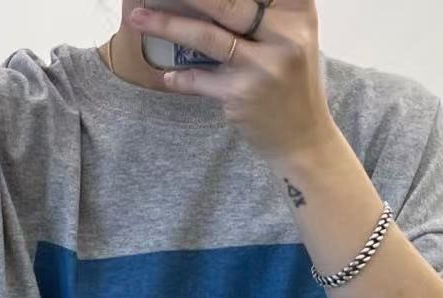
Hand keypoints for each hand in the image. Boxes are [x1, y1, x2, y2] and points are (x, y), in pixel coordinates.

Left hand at [126, 0, 339, 167]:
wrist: (304, 139)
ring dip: (166, 25)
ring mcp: (263, 66)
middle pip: (227, 3)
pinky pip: (201, 80)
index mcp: (297, 12)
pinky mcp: (243, 95)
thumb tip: (211, 6)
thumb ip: (265, 12)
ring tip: (138, 17)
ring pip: (206, 36)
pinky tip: (168, 75)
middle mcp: (285, 34)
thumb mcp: (290, 36)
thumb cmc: (291, 81)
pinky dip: (181, 78)